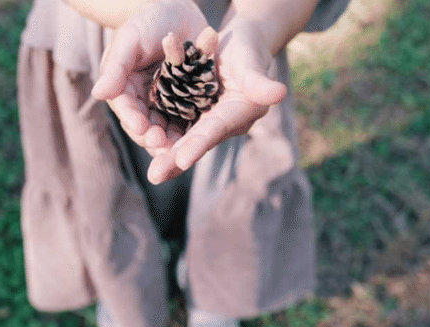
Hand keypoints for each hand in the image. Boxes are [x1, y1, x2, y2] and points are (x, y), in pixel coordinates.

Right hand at [91, 0, 208, 153]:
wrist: (176, 9)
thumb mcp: (130, 40)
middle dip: (152, 136)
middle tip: (162, 144)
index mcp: (123, 86)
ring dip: (169, 140)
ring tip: (178, 148)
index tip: (141, 128)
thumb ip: (116, 67)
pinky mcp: (185, 100)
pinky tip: (196, 140)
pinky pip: (185, 119)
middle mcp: (142, 99)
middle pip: (144, 124)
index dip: (133, 120)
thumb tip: (98, 94)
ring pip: (164, 127)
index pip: (126, 108)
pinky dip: (188, 130)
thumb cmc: (147, 21)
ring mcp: (164, 101)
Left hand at [145, 17, 287, 183]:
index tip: (181, 160)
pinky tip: (150, 153)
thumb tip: (279, 93)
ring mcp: (211, 121)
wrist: (242, 45)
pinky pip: (181, 133)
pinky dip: (166, 144)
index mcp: (240, 112)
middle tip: (155, 176)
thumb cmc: (248, 48)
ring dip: (169, 159)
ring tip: (153, 176)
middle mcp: (226, 122)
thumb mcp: (251, 60)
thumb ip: (259, 80)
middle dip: (176, 160)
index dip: (198, 144)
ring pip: (188, 142)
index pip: (216, 129)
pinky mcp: (198, 116)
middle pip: (198, 142)